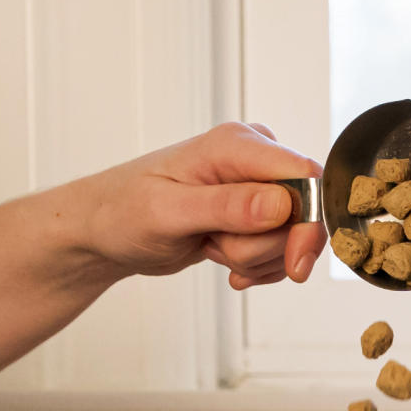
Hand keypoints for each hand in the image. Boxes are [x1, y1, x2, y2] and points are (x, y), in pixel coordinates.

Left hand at [66, 122, 328, 289]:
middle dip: (266, 247)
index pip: (305, 176)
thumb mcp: (168, 212)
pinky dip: (257, 266)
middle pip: (301, 212)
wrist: (103, 230)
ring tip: (212, 247)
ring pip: (290, 236)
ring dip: (255, 258)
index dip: (307, 222)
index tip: (292, 262)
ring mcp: (255, 186)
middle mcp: (252, 159)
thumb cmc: (121, 211)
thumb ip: (226, 207)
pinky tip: (225, 262)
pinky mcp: (253, 212)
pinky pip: (280, 248)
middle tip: (220, 248)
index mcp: (235, 144)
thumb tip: (280, 204)